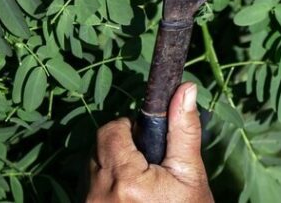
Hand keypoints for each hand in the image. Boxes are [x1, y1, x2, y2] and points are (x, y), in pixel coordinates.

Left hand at [87, 83, 213, 202]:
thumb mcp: (190, 175)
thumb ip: (183, 130)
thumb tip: (186, 89)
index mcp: (124, 179)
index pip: (110, 131)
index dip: (129, 129)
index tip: (147, 141)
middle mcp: (98, 195)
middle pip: (99, 149)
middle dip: (121, 149)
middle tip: (148, 166)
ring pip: (93, 170)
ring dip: (112, 170)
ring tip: (141, 187)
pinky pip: (90, 191)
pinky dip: (107, 190)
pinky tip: (131, 201)